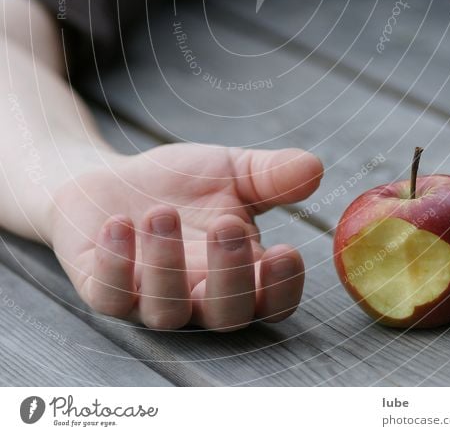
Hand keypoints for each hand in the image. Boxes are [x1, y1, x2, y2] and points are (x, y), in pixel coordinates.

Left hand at [50, 143, 322, 330]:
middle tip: (227, 226)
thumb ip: (271, 174)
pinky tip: (118, 223)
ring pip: (166, 311)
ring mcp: (148, 299)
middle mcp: (198, 297)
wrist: (112, 179)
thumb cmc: (181, 184)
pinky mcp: (101, 289)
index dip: (282, 287)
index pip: (272, 302)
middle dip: (231, 276)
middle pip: (226, 316)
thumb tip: (314, 167)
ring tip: (162, 212)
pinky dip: (115, 264)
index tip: (286, 251)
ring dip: (167, 265)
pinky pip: (109, 297)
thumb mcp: (230, 171)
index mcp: (239, 274)